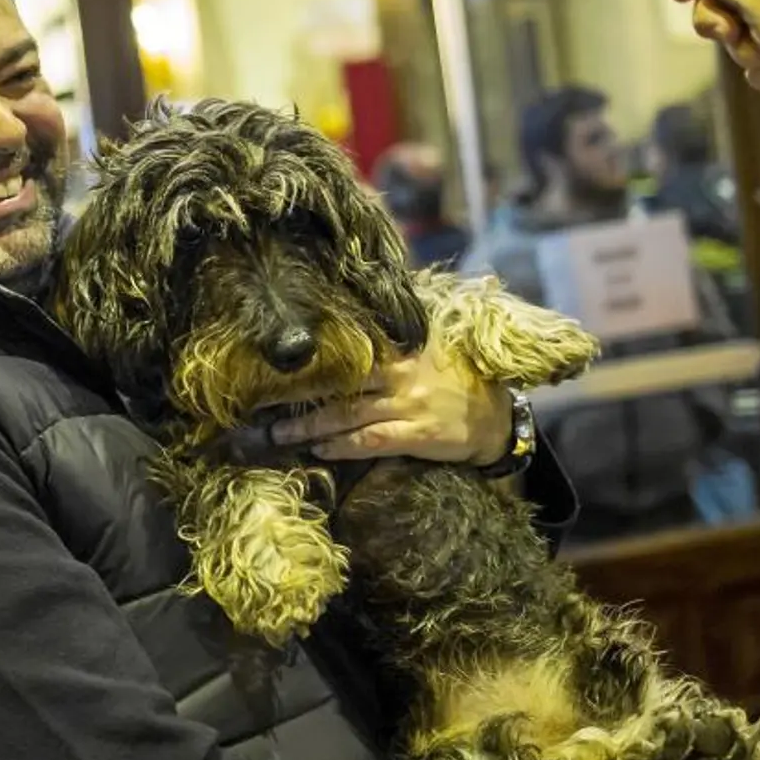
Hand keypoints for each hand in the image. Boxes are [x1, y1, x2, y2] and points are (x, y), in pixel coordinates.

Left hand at [266, 346, 510, 465]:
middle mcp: (402, 373)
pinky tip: (318, 448)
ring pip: (348, 414)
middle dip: (300, 392)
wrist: (496, 417)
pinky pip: (370, 440)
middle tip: (262, 400)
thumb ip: (397, 336)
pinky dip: (341, 445)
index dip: (315, 357)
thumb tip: (358, 310)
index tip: (280, 361)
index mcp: (403, 348)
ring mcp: (408, 405)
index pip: (352, 350)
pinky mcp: (415, 434)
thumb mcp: (432, 348)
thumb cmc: (458, 380)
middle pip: (340, 382)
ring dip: (310, 425)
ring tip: (279, 432)